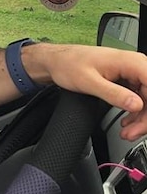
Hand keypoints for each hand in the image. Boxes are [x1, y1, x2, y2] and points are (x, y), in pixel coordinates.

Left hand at [25, 44, 146, 140]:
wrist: (56, 61)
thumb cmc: (68, 65)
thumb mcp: (89, 82)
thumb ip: (114, 94)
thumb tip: (136, 105)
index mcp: (130, 62)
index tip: (143, 123)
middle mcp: (135, 65)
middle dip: (145, 118)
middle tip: (132, 133)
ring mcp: (131, 72)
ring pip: (146, 99)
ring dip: (140, 118)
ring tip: (127, 132)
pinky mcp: (126, 79)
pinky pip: (138, 98)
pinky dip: (134, 112)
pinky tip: (126, 121)